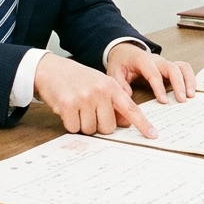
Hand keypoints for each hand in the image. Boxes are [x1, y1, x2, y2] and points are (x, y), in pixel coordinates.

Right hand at [33, 52, 158, 138]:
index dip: (142, 124)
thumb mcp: (99, 85)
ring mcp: (84, 98)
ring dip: (82, 124)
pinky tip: (67, 110)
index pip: (131, 108)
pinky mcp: (68, 105)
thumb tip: (127, 122)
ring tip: (77, 108)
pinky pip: (74, 128)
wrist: (50, 69)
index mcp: (111, 86)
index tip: (153, 135)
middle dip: (98, 125)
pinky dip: (70, 124)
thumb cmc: (77, 79)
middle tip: (88, 111)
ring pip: (90, 130)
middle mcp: (100, 91)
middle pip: (108, 127)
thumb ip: (114, 102)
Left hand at [106, 43, 196, 104]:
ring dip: (188, 80)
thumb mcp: (114, 72)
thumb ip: (120, 84)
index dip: (159, 87)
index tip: (164, 101)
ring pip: (182, 67)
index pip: (154, 73)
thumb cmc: (121, 62)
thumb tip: (128, 96)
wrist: (125, 51)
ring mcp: (165, 63)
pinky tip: (192, 91)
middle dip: (179, 84)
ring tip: (191, 96)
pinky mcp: (170, 67)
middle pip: (172, 68)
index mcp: (143, 60)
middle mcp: (157, 60)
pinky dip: (190, 79)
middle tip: (182, 100)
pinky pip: (184, 69)